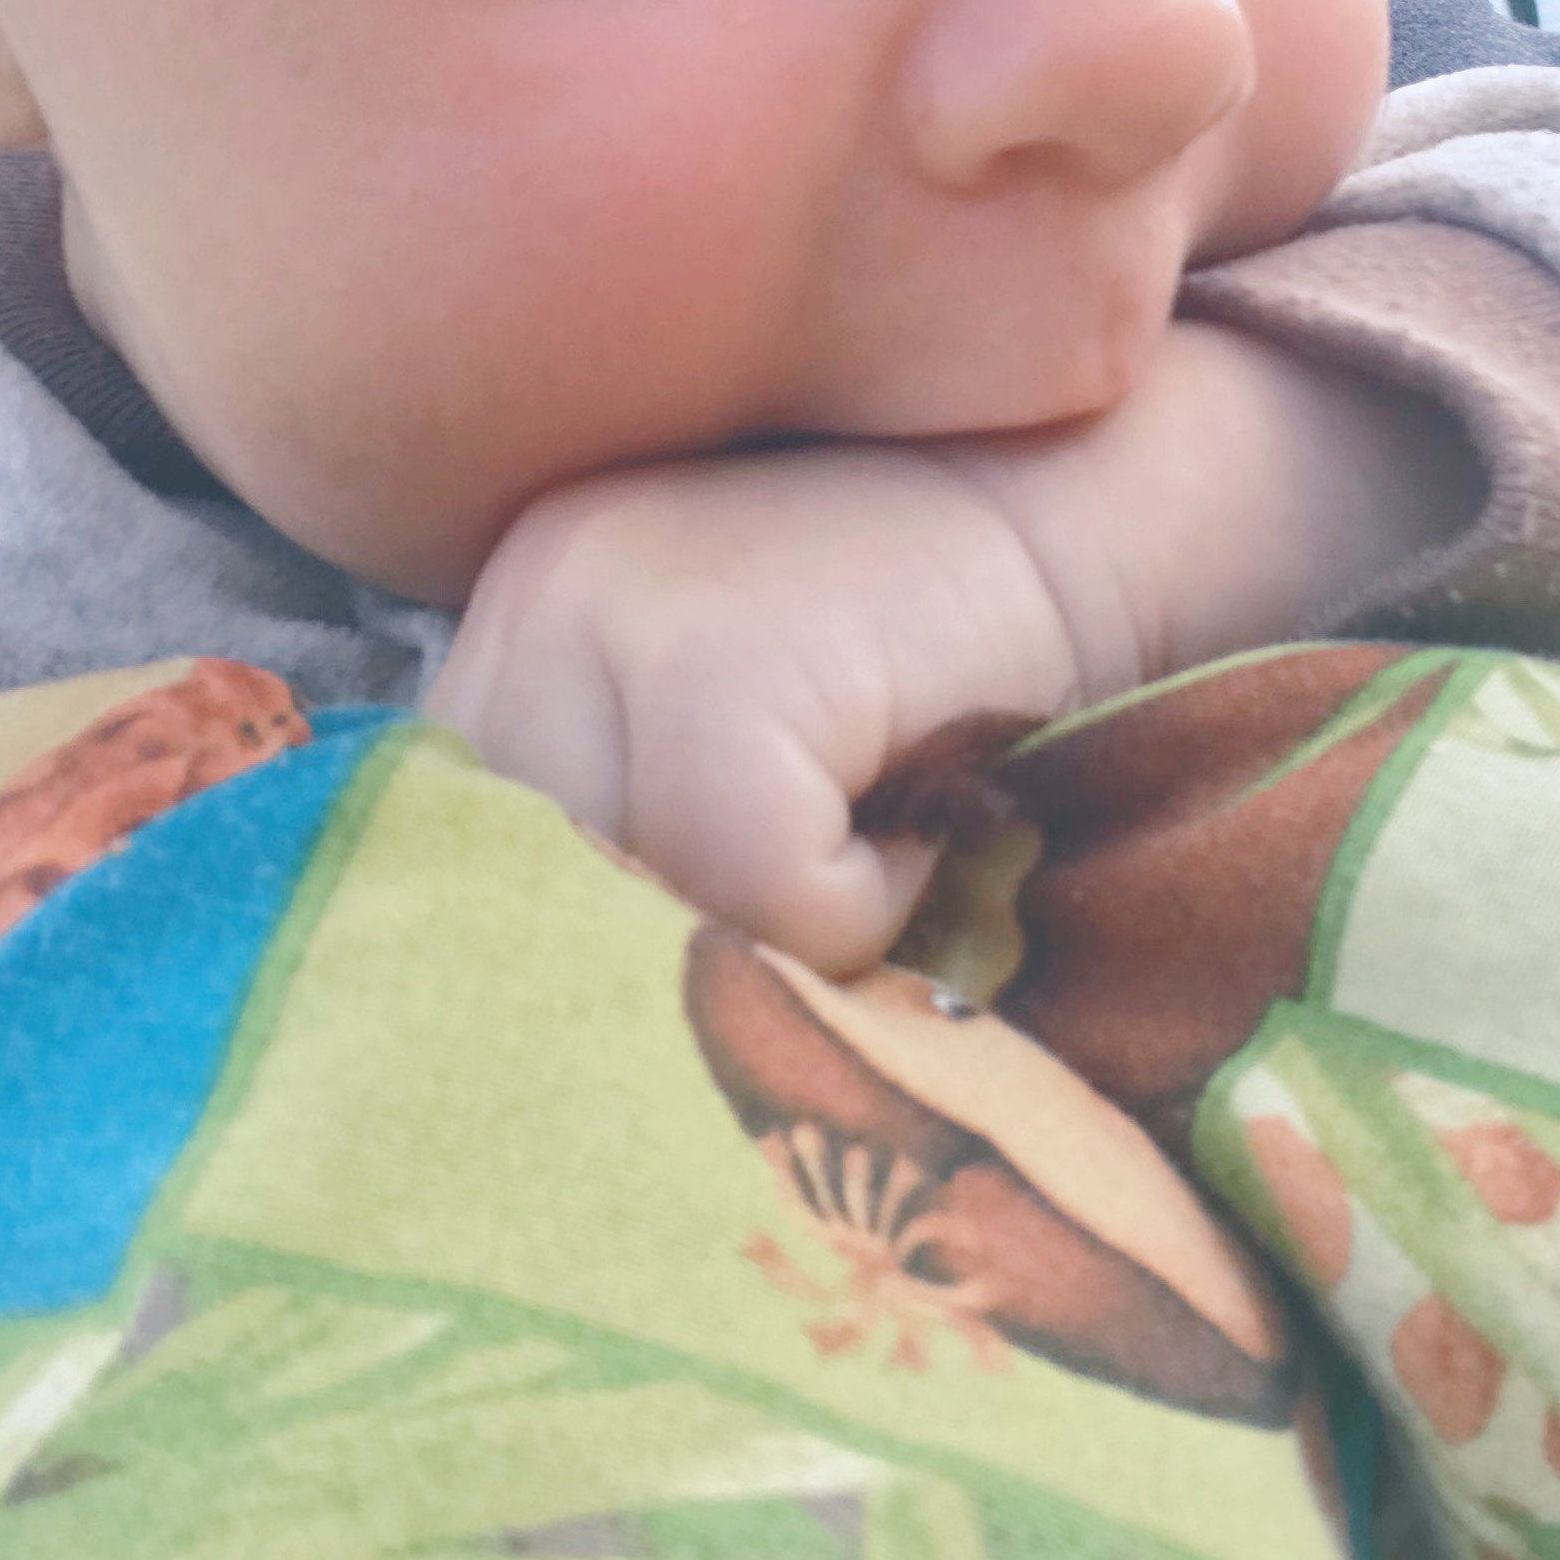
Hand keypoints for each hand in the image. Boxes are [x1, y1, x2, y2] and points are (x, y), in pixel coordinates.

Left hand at [433, 322, 1479, 972]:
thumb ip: (627, 836)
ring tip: (870, 861)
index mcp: (514, 624)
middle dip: (637, 965)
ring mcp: (610, 622)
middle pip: (514, 896)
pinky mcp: (716, 674)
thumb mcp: (734, 750)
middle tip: (782, 957)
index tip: (675, 985)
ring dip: (748, 937)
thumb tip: (555, 1045)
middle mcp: (532, 603)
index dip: (562, 950)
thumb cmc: (937, 667)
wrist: (1107, 514)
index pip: (452, 861)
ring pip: (615, 909)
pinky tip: (923, 830)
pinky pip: (740, 895)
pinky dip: (847, 911)